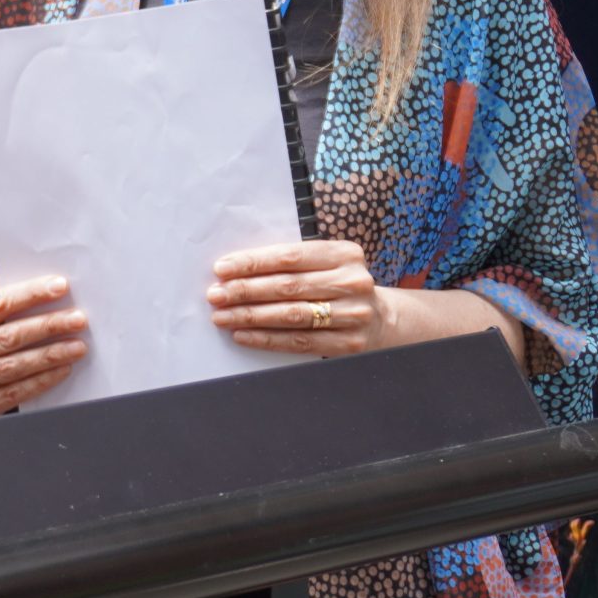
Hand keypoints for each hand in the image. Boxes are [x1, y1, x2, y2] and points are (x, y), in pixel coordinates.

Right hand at [0, 276, 88, 420]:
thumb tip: (51, 290)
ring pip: (13, 367)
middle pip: (8, 337)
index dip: (30, 294)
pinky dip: (41, 381)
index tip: (60, 287)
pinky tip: (62, 369)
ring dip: (50, 356)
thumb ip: (4, 302)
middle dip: (47, 326)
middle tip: (77, 320)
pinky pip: (13, 394)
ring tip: (77, 347)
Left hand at [207, 241, 387, 356]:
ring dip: (251, 316)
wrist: (382, 319)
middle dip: (245, 291)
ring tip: (222, 316)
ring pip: (292, 316)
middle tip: (215, 295)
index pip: (290, 257)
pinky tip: (243, 335)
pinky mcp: (350, 344)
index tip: (221, 269)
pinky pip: (300, 342)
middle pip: (288, 287)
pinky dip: (267, 339)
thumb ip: (290, 264)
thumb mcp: (325, 264)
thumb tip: (234, 271)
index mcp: (344, 254)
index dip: (253, 263)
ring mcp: (354, 315)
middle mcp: (352, 282)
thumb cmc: (338, 285)